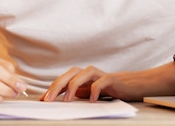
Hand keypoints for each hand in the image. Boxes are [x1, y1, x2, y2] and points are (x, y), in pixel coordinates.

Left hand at [40, 63, 174, 102]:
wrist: (133, 86)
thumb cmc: (109, 90)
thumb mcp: (89, 94)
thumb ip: (76, 94)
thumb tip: (55, 100)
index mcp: (82, 77)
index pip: (63, 79)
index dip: (51, 88)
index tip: (41, 100)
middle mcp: (89, 73)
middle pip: (70, 73)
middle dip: (57, 86)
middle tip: (48, 99)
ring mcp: (100, 75)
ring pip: (83, 74)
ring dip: (73, 85)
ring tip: (67, 100)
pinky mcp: (112, 79)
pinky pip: (101, 82)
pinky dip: (94, 90)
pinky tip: (91, 100)